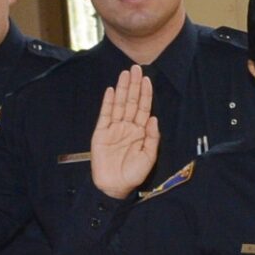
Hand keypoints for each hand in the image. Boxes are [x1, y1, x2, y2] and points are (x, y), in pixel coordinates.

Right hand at [90, 67, 159, 198]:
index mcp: (140, 132)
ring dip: (122, 89)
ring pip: (119, 104)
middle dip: (134, 85)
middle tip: (136, 68)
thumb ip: (152, 138)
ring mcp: (114, 128)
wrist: (115, 186)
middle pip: (131, 102)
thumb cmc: (133, 174)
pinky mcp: (101, 133)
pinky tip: (111, 91)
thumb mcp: (149, 157)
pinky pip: (105, 114)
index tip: (147, 80)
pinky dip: (108, 102)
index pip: (144, 109)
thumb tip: (154, 118)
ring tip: (125, 74)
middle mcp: (127, 127)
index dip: (146, 94)